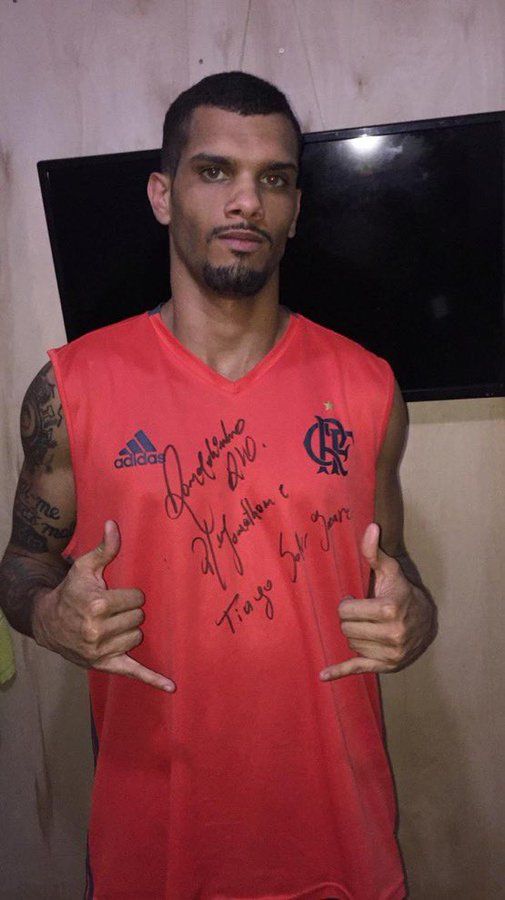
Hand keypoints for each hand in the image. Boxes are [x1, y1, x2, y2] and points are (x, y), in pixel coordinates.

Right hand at [32, 520, 175, 691]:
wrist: (46, 622)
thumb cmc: (70, 591)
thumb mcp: (85, 567)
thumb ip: (104, 548)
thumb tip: (114, 524)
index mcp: (98, 605)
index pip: (137, 599)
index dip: (130, 595)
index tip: (116, 595)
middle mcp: (98, 630)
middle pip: (139, 619)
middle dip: (129, 612)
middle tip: (112, 610)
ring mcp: (101, 651)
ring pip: (137, 638)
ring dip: (128, 630)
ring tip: (110, 625)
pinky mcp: (104, 665)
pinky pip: (133, 673)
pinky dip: (153, 680)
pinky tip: (171, 687)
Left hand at [320, 523, 435, 681]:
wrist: (428, 621)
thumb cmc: (402, 592)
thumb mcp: (389, 571)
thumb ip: (374, 552)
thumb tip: (371, 527)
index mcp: (390, 610)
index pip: (346, 611)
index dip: (347, 604)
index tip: (356, 600)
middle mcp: (392, 634)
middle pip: (346, 629)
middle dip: (350, 620)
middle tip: (361, 614)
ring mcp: (390, 653)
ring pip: (351, 644)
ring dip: (354, 635)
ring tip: (367, 626)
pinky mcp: (387, 666)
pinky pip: (357, 669)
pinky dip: (339, 672)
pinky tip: (323, 676)